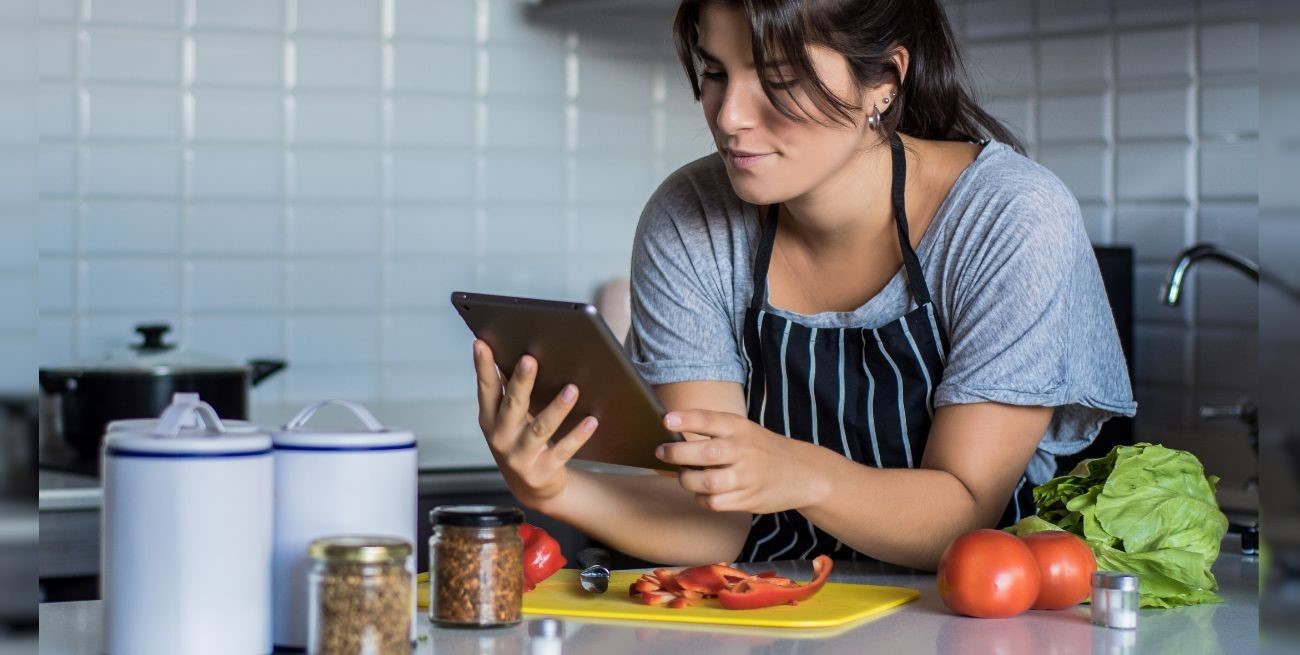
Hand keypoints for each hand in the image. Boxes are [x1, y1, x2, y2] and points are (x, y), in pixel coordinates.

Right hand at [473, 340, 597, 506]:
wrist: (532, 488)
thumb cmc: (519, 442)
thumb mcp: (506, 420)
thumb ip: (507, 392)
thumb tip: (515, 353)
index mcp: (490, 420)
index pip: (486, 389)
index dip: (482, 367)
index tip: (482, 344)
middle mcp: (501, 438)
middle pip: (512, 406)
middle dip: (521, 382)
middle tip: (529, 359)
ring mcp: (522, 456)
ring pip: (541, 429)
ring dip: (557, 408)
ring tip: (572, 389)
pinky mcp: (544, 470)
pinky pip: (564, 450)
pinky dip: (578, 435)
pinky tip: (591, 421)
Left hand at [654, 410, 831, 514]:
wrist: (802, 473)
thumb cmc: (761, 449)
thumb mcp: (744, 431)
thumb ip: (712, 433)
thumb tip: (669, 439)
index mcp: (740, 428)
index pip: (710, 420)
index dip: (686, 419)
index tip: (666, 419)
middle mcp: (743, 450)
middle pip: (704, 453)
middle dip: (676, 454)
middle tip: (662, 452)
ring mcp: (746, 477)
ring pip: (706, 482)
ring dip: (687, 480)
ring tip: (686, 475)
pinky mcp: (748, 499)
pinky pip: (714, 503)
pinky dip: (702, 499)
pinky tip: (702, 492)